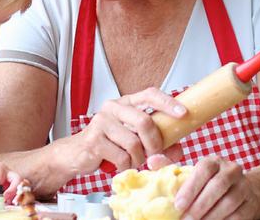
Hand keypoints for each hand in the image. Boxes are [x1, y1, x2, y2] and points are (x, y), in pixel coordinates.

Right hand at [59, 87, 185, 173]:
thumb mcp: (135, 141)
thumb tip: (177, 150)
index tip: (183, 114)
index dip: (168, 103)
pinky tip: (117, 164)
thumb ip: (158, 144)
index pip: (149, 94)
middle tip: (154, 155)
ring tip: (130, 160)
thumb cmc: (108, 145)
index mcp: (125, 103)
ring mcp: (101, 122)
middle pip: (144, 122)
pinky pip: (121, 157)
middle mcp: (113, 107)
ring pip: (134, 143)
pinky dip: (125, 166)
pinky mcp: (94, 139)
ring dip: (137, 159)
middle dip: (155, 143)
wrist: (76, 154)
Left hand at [159, 155, 257, 219]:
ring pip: (229, 202)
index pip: (203, 170)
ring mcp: (244, 186)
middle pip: (217, 186)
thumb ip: (171, 168)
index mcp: (214, 161)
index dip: (190, 188)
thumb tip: (152, 161)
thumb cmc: (208, 182)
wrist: (242, 188)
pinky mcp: (251, 203)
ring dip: (211, 216)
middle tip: (185, 219)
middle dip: (199, 205)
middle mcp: (231, 170)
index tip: (178, 205)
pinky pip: (238, 215)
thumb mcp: (191, 173)